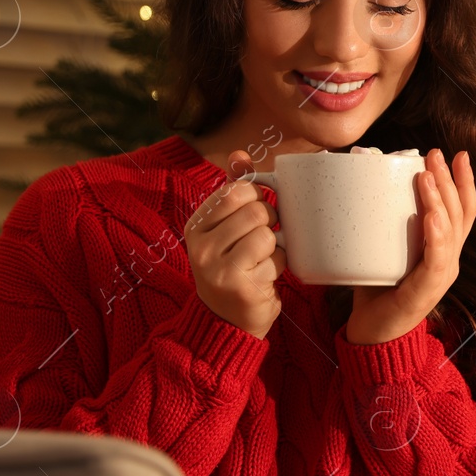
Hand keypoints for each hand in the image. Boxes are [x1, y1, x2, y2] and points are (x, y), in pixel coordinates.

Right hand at [185, 149, 285, 339]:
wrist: (226, 320)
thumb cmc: (231, 266)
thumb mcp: (225, 228)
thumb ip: (233, 191)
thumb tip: (240, 155)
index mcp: (196, 226)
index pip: (235, 191)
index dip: (257, 196)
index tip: (255, 211)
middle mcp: (201, 246)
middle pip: (256, 210)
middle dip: (270, 220)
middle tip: (264, 236)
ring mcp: (219, 268)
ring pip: (267, 234)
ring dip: (276, 245)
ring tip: (262, 258)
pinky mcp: (241, 286)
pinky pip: (276, 259)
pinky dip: (279, 265)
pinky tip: (265, 275)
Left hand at [345, 148, 475, 344]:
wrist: (371, 336)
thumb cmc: (376, 291)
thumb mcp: (383, 250)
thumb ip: (382, 223)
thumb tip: (362, 180)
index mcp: (443, 251)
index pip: (463, 212)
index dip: (464, 183)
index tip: (458, 155)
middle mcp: (448, 262)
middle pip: (460, 215)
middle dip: (450, 180)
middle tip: (436, 154)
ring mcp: (440, 278)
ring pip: (451, 232)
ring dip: (440, 201)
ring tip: (427, 176)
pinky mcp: (425, 293)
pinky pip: (436, 261)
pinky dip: (436, 237)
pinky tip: (432, 217)